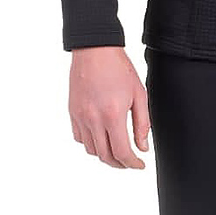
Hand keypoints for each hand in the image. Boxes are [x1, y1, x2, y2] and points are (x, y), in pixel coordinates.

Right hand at [68, 46, 150, 167]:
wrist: (95, 50)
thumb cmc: (119, 67)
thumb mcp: (139, 93)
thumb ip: (142, 123)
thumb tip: (143, 147)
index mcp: (113, 115)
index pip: (122, 152)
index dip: (132, 164)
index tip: (139, 165)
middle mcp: (94, 119)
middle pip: (105, 156)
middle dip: (119, 164)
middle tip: (130, 162)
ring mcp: (80, 117)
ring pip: (91, 150)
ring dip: (105, 155)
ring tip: (116, 149)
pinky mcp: (72, 113)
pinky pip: (80, 138)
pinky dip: (91, 143)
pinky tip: (101, 136)